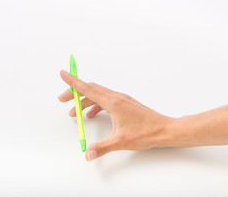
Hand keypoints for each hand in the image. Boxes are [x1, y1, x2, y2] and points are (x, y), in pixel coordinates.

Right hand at [58, 70, 174, 161]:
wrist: (165, 130)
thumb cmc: (146, 133)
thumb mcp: (121, 141)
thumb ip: (102, 147)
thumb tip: (88, 154)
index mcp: (113, 102)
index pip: (87, 88)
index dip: (72, 81)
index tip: (62, 73)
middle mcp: (116, 97)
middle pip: (90, 89)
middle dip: (74, 93)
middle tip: (62, 99)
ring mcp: (121, 99)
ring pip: (97, 94)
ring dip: (84, 100)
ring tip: (74, 111)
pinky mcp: (125, 104)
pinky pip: (105, 99)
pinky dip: (94, 104)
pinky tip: (92, 114)